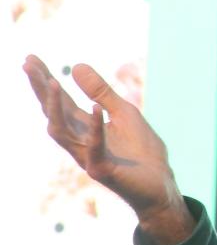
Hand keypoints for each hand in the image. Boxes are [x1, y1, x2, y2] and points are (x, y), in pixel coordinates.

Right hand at [23, 54, 193, 244]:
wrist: (160, 186)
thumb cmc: (142, 152)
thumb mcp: (124, 113)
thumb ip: (101, 93)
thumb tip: (76, 66)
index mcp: (85, 128)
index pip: (60, 101)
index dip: (45, 80)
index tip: (30, 58)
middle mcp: (80, 142)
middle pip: (54, 113)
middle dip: (40, 90)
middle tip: (28, 65)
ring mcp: (88, 157)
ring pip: (62, 132)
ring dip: (56, 107)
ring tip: (52, 82)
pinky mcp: (103, 170)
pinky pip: (95, 147)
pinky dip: (95, 128)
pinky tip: (96, 108)